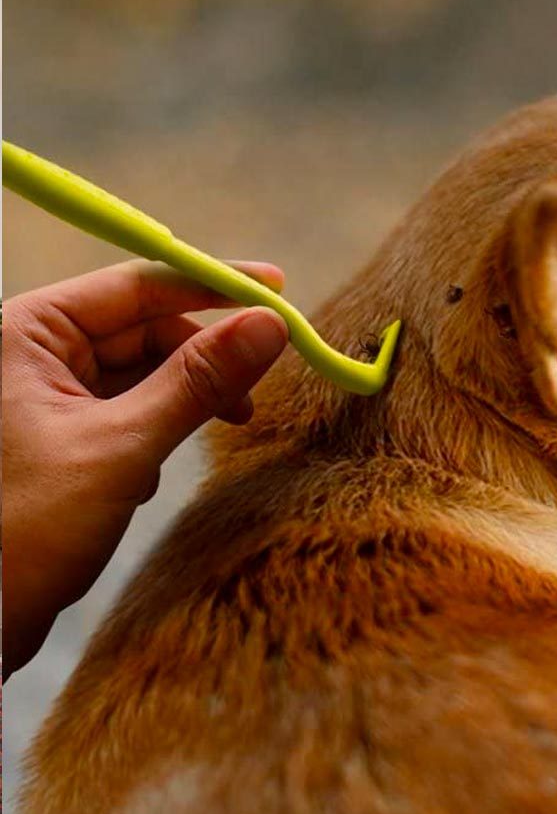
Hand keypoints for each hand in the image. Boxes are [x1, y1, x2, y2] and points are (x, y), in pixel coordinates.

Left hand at [1, 261, 289, 676]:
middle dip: (200, 355)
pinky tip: (150, 472)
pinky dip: (155, 428)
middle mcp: (28, 351)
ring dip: (181, 398)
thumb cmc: (24, 529)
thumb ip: (198, 382)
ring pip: (139, 370)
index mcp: (25, 331)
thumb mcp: (124, 449)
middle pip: (142, 326)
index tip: (275, 288)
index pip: (136, 285)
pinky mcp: (56, 432)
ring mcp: (41, 393)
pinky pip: (126, 407)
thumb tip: (268, 325)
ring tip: (212, 432)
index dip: (211, 284)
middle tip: (256, 385)